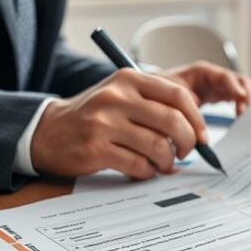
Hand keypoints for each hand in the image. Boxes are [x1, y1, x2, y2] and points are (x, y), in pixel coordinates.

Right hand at [31, 69, 209, 178]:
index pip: (178, 95)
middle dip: (188, 141)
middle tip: (187, 152)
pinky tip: (144, 169)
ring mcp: (105, 123)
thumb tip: (196, 128)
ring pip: (158, 145)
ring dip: (168, 160)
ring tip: (163, 163)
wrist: (47, 130)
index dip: (197, 118)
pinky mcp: (96, 149)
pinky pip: (138, 165)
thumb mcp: (121, 94)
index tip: (203, 135)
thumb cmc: (94, 114)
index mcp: (128, 79)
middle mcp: (117, 97)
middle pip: (172, 121)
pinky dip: (148, 171)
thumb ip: (155, 103)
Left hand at [156, 61, 250, 114]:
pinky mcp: (217, 96)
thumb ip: (187, 111)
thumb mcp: (172, 98)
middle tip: (246, 111)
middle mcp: (213, 77)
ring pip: (240, 90)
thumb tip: (199, 133)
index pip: (225, 76)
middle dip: (246, 95)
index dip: (235, 87)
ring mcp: (217, 86)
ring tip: (243, 118)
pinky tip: (238, 120)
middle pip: (239, 81)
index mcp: (202, 72)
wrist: (152, 94)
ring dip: (245, 103)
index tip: (241, 99)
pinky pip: (234, 100)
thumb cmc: (159, 91)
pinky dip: (239, 108)